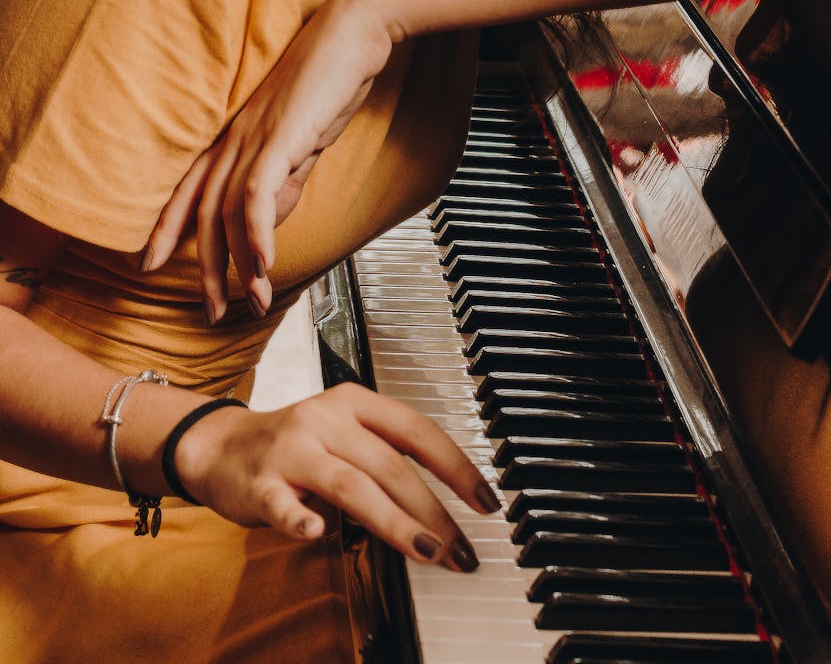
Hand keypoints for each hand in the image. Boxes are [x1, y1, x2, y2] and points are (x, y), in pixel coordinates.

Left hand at [143, 0, 394, 318]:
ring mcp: (255, 136)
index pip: (189, 189)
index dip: (167, 228)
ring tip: (252, 303)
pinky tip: (264, 264)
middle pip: (204, 212)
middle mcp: (236, 137)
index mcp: (237, 134)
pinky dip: (259, 234)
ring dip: (241, 265)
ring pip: (230, 212)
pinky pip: (258, 194)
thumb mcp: (304, 136)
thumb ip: (286, 173)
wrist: (356, 28)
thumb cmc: (333, 75)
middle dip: (204, 269)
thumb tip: (273, 211)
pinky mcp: (282, 137)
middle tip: (210, 312)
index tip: (150, 264)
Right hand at [176, 383, 499, 569]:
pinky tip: (318, 532)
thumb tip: (445, 506)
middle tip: (460, 550)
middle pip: (391, 464)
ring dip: (395, 522)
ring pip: (352, 484)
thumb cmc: (292, 445)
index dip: (456, 466)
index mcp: (354, 403)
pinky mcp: (259, 483)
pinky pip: (282, 503)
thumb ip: (386, 459)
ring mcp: (292, 449)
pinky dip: (301, 519)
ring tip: (427, 552)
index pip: (417, 430)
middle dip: (433, 510)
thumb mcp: (343, 434)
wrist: (219, 445)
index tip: (486, 501)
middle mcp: (326, 419)